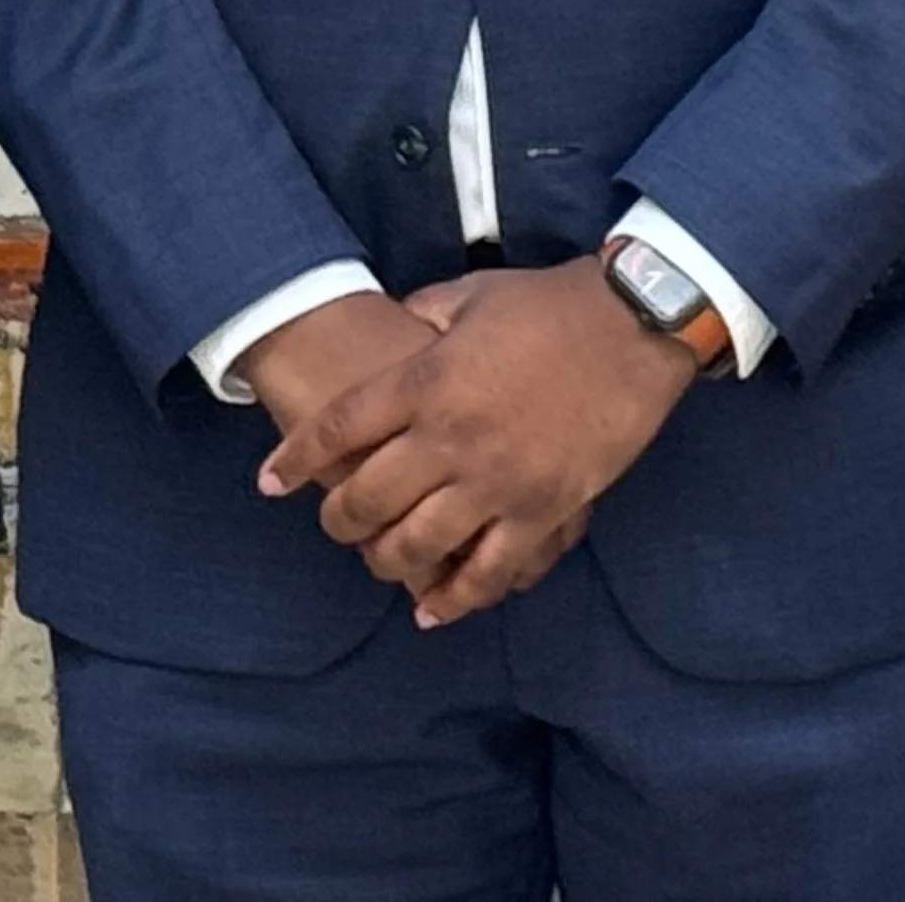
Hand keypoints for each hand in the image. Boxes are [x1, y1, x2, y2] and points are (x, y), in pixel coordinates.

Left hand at [258, 259, 697, 626]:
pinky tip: (432, 609)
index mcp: (425, 378)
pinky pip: (487, 571)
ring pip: (416, 546)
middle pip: (366, 499)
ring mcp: (495, 480)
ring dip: (385, 561)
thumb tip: (394, 328)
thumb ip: (422, 318)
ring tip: (378, 560)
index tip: (271, 481)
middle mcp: (449, 437)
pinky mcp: (540, 509)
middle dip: (337, 520)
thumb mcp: (471, 296)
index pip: (339, 428)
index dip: (296, 458)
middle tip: (332, 521)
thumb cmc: (550, 304)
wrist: (633, 324)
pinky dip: (455, 598)